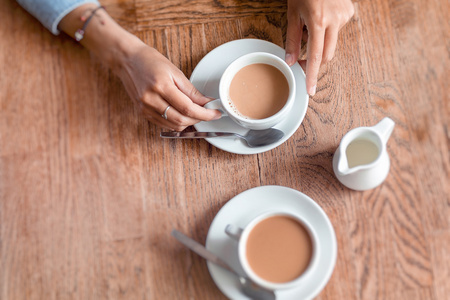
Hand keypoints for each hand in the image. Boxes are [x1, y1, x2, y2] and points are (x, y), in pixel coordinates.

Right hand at [59, 4, 219, 129]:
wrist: (127, 60)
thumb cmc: (150, 61)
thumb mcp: (174, 71)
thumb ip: (191, 90)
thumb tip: (206, 102)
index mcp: (161, 86)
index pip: (188, 108)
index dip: (205, 113)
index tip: (215, 113)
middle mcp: (151, 100)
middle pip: (181, 120)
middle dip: (199, 119)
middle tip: (209, 114)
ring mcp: (145, 108)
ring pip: (173, 125)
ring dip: (188, 123)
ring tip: (197, 114)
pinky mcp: (142, 113)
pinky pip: (163, 124)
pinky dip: (176, 123)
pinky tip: (183, 115)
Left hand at [285, 0, 353, 95]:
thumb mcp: (292, 13)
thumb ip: (292, 39)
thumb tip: (290, 60)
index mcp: (318, 21)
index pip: (314, 57)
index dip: (311, 75)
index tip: (310, 90)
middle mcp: (335, 20)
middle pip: (326, 55)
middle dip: (314, 60)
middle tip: (300, 58)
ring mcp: (344, 16)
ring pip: (331, 44)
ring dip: (320, 44)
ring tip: (311, 27)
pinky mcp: (350, 13)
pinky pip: (337, 31)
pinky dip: (328, 31)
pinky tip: (322, 17)